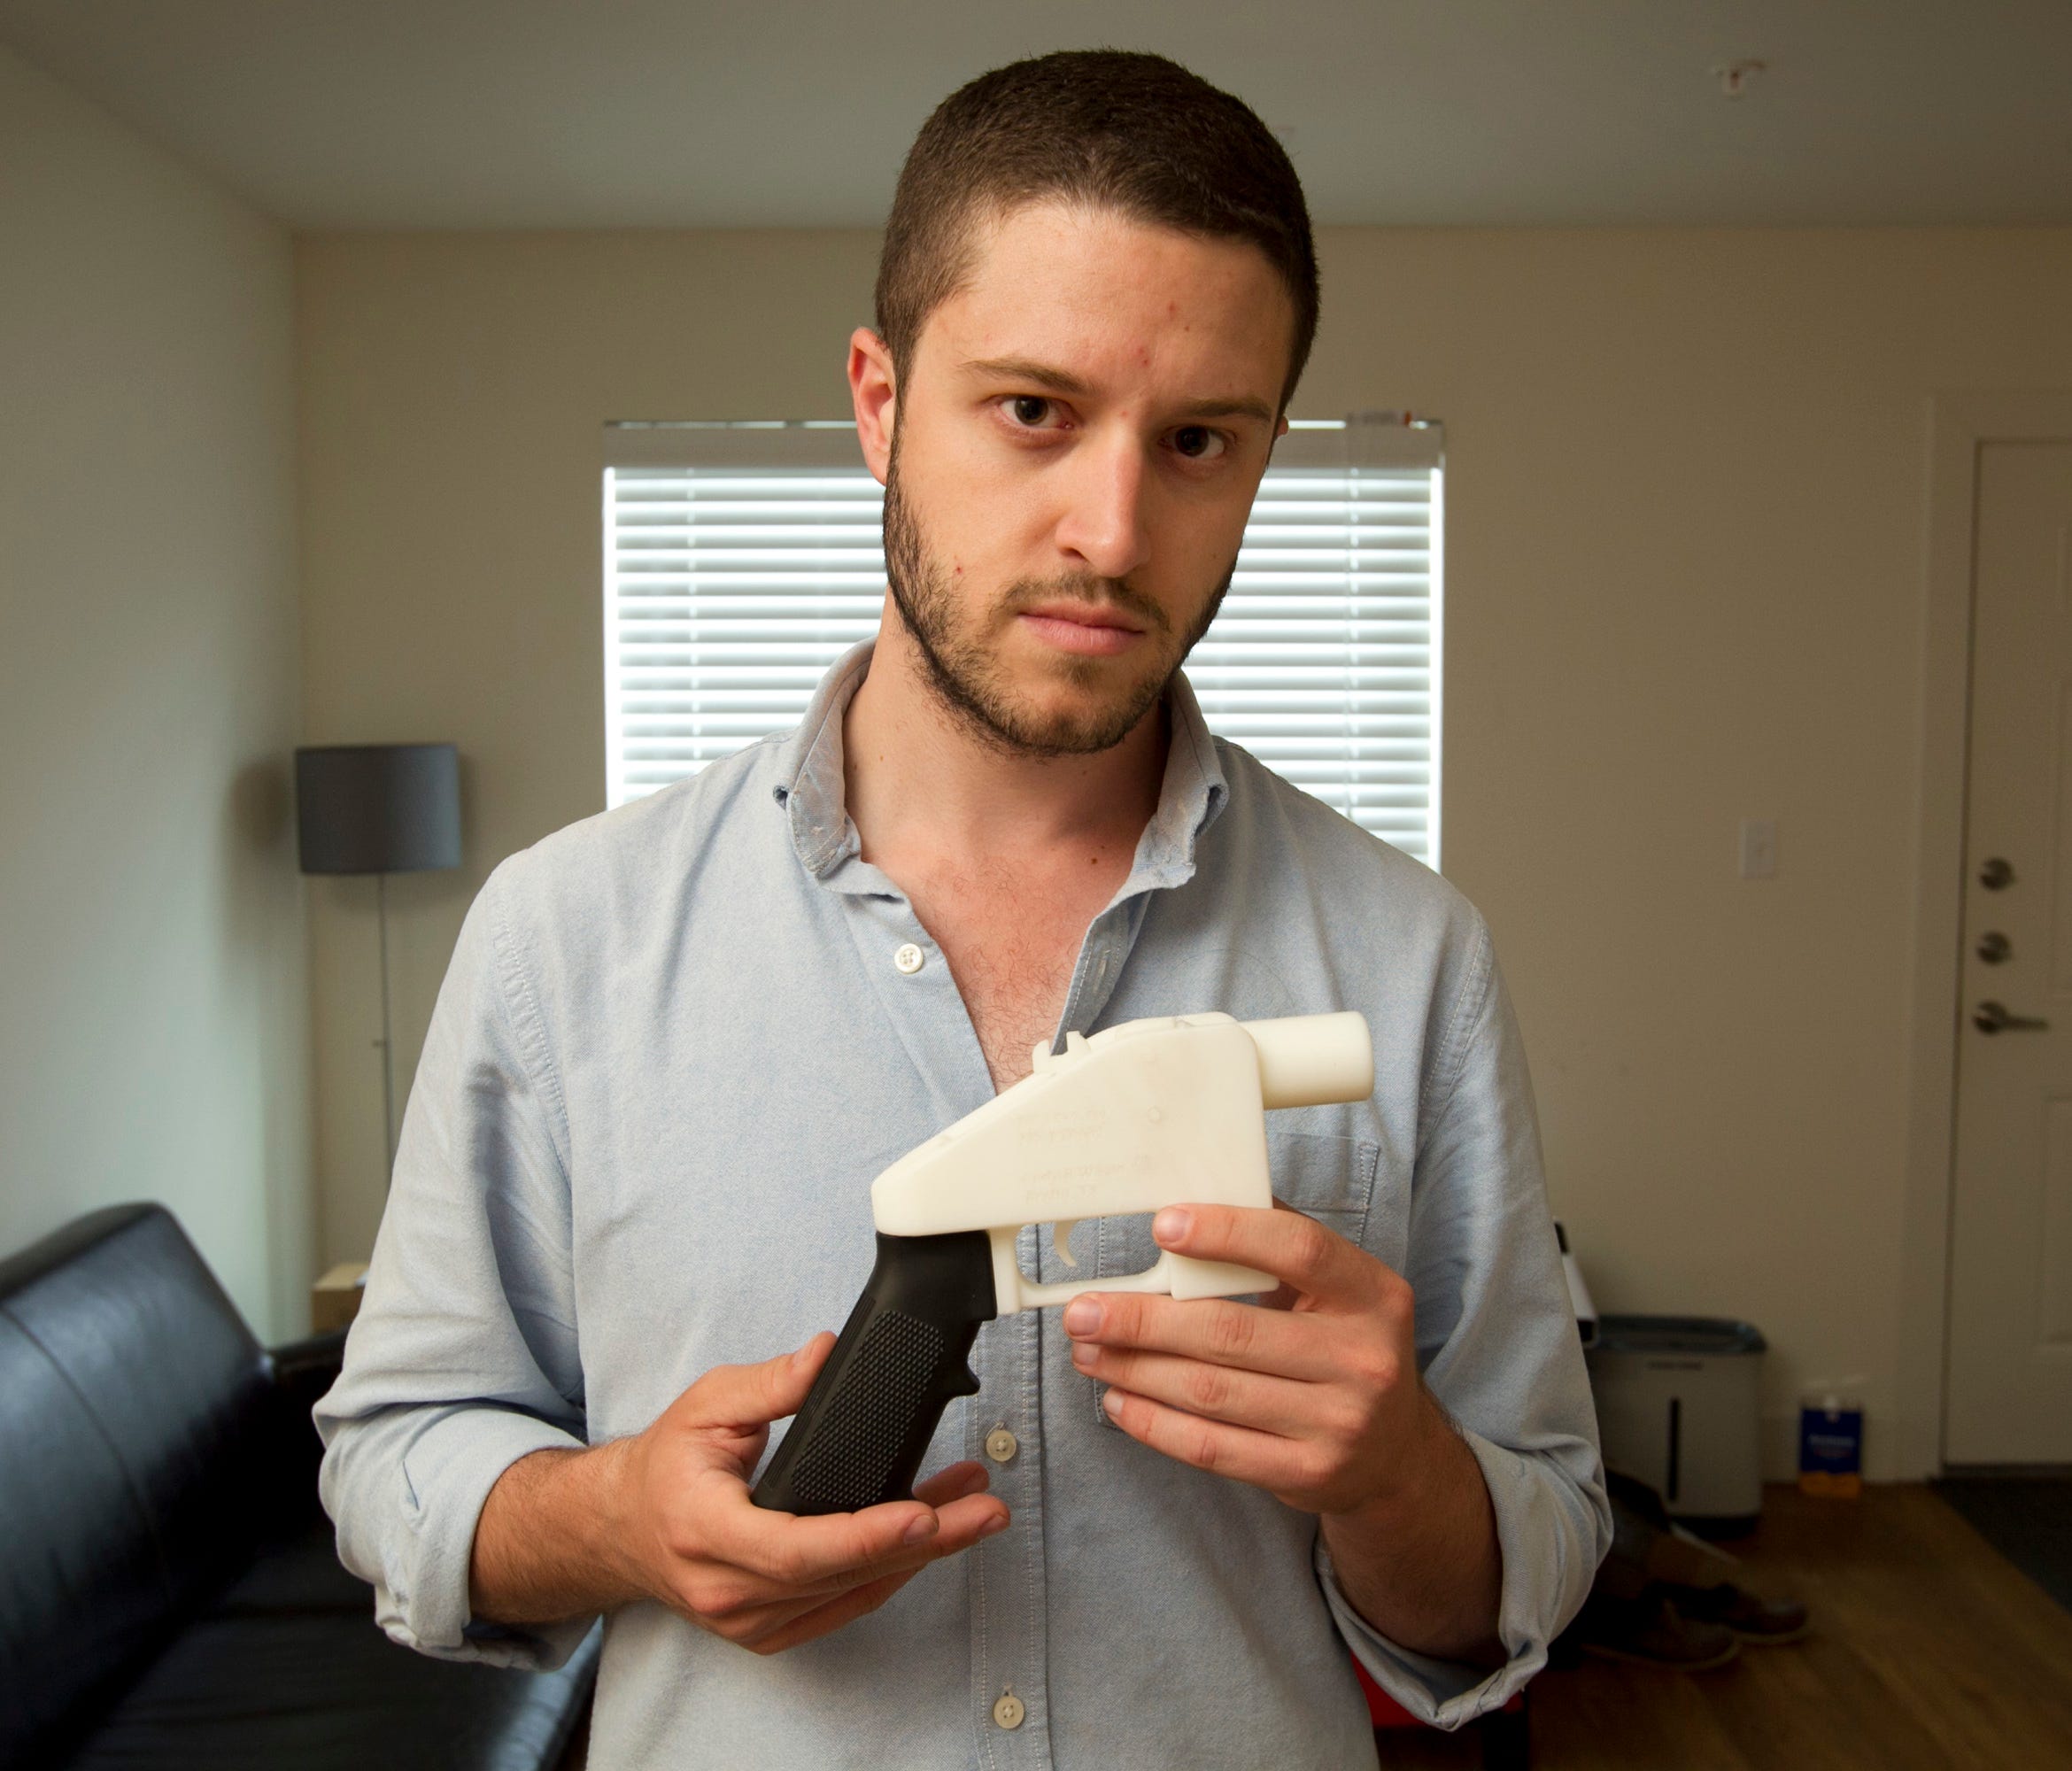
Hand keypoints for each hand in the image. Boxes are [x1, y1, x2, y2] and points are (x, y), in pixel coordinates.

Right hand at [607, 1332, 1009, 1653]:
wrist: (624, 1527)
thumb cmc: (665, 1467)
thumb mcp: (706, 1406)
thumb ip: (769, 1384)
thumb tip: (825, 1355)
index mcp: (708, 1531)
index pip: (798, 1548)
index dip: (867, 1535)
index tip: (923, 1515)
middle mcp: (729, 1590)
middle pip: (842, 1576)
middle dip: (925, 1543)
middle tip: (984, 1510)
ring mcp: (751, 1620)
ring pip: (853, 1594)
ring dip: (923, 1554)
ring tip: (977, 1511)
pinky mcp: (771, 1629)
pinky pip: (844, 1606)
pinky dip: (893, 1572)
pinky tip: (933, 1537)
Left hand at [1063, 1203, 1446, 1515]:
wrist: (1397, 1455)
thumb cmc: (1346, 1350)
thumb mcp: (1341, 1292)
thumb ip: (1279, 1248)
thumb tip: (1191, 1202)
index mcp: (1373, 1294)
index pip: (1299, 1250)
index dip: (1228, 1234)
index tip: (1162, 1227)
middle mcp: (1364, 1359)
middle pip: (1232, 1331)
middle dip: (1143, 1319)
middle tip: (1084, 1311)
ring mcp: (1338, 1423)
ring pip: (1211, 1391)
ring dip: (1135, 1369)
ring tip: (1088, 1351)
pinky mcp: (1306, 1474)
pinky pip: (1212, 1448)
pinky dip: (1154, 1423)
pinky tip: (1120, 1399)